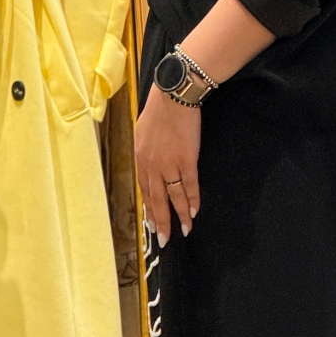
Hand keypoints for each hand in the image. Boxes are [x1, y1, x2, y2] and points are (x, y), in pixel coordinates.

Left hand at [136, 86, 200, 241]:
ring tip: (185, 230)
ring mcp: (169, 164)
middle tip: (165, 239)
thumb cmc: (159, 110)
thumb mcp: (143, 132)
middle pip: (157, 200)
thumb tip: (150, 164)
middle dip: (162, 222)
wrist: (173, 96)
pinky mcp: (187, 160)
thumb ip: (146, 152)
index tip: (153, 225)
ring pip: (174, 197)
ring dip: (180, 215)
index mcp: (140, 159)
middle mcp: (152, 166)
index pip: (145, 191)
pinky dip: (192, 200)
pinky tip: (194, 211)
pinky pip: (189, 185)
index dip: (150, 210)